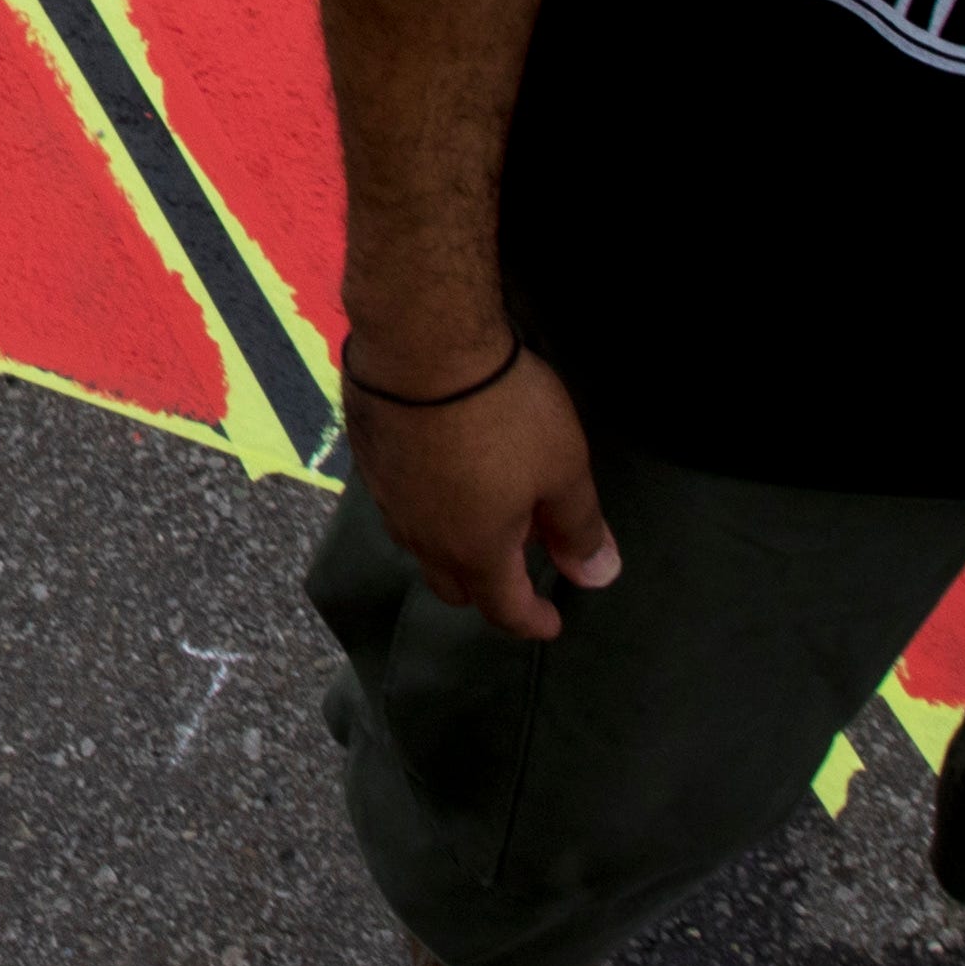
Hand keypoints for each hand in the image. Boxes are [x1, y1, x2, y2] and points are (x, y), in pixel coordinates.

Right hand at [354, 343, 620, 644]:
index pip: (505, 609)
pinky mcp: (367, 459)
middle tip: (518, 563)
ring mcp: (388, 498)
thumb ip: (579, 528)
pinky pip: (399, 502)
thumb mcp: (563, 469)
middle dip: (488, 589)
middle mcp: (423, 537)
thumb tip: (597, 576)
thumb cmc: (503, 410)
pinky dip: (426, 504)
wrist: (420, 342)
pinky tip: (441, 472)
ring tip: (480, 515)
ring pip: (420, 545)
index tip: (553, 623)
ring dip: (453, 545)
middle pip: (454, 587)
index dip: (534, 621)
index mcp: (475, 551)